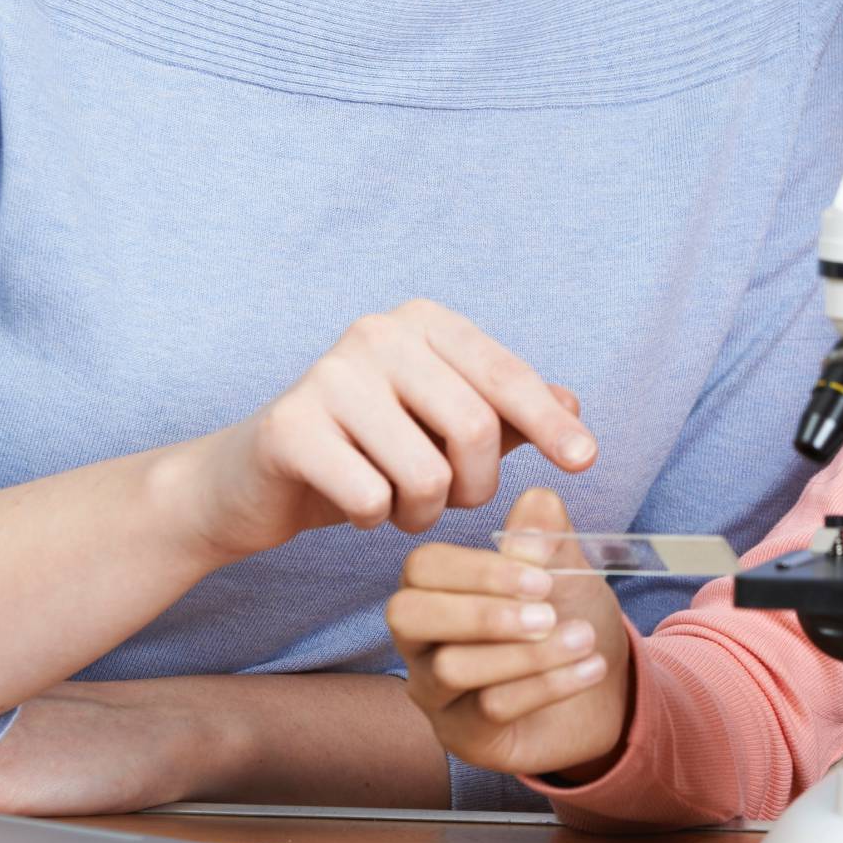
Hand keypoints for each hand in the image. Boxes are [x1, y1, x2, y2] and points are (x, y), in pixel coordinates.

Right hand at [165, 300, 594, 564]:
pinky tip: (355, 505)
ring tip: (398, 502)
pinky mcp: (289, 426)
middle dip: (474, 486)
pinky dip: (375, 519)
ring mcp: (329, 374)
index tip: (587, 461)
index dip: (550, 423)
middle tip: (448, 499)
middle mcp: (377, 332)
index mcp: (423, 322)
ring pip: (427, 473)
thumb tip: (575, 408)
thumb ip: (507, 415)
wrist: (254, 480)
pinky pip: (372, 498)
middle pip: (474, 429)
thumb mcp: (441, 427)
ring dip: (423, 510)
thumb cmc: (364, 449)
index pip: (505, 375)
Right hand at [387, 488, 633, 781]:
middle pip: (408, 616)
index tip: (544, 575)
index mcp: (437, 589)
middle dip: (482, 612)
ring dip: (526, 653)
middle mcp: (421, 640)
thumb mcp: (565, 570)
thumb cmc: (567, 616)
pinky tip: (589, 668)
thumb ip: (547, 536)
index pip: (424, 568)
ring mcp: (436, 693)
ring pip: (451, 668)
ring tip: (583, 639)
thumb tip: (537, 501)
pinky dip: (547, 685)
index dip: (479, 569)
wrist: (603, 686)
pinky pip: (489, 709)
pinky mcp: (464, 737)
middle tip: (548, 613)